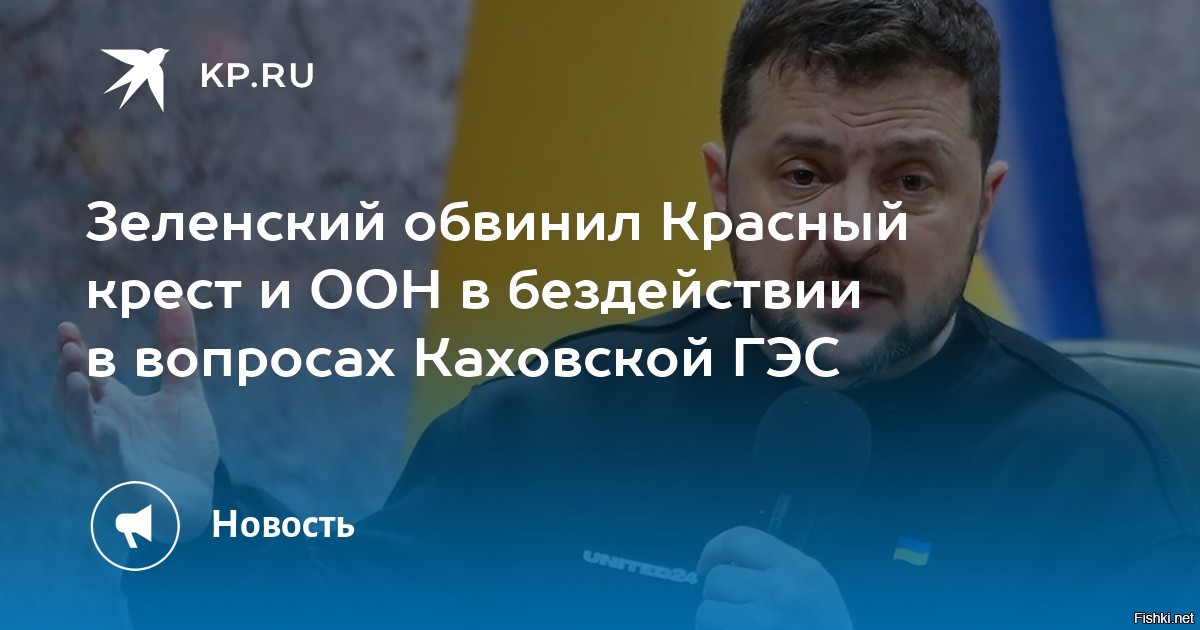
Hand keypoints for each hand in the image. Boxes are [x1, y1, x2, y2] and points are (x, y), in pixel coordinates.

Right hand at [54, 304, 218, 541]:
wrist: (199, 500)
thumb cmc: (180, 449)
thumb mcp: (184, 393)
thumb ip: (178, 351)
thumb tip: (175, 296)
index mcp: (113, 409)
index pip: (85, 376)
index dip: (74, 354)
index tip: (67, 327)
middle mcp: (105, 432)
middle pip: (74, 403)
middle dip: (69, 376)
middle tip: (71, 350)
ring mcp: (114, 462)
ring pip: (86, 435)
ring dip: (78, 409)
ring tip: (80, 380)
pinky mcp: (130, 491)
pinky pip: (115, 471)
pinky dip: (111, 452)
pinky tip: (113, 431)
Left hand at [695, 526, 852, 629]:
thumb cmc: (822, 625)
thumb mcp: (812, 584)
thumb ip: (773, 567)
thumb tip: (724, 563)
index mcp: (798, 570)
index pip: (739, 540)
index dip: (713, 549)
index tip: (706, 565)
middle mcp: (779, 595)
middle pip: (717, 580)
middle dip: (719, 595)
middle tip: (737, 609)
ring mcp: (760, 626)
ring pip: (706, 613)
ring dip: (715, 621)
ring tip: (737, 626)